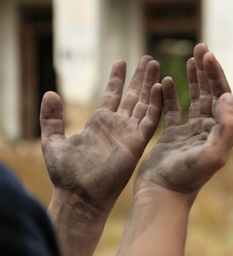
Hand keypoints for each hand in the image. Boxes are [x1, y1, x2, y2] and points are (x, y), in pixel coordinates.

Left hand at [40, 57, 161, 254]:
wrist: (80, 196)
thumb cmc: (66, 174)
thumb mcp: (52, 141)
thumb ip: (51, 118)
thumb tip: (49, 93)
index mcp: (99, 122)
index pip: (112, 95)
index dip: (117, 78)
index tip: (121, 61)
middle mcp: (117, 125)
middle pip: (132, 96)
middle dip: (140, 77)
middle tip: (148, 59)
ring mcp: (129, 133)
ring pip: (143, 103)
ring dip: (150, 84)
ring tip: (155, 64)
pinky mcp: (137, 142)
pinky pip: (150, 119)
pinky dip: (156, 103)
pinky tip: (159, 86)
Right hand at [116, 43, 232, 255]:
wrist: (162, 194)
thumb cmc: (187, 178)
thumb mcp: (214, 154)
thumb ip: (226, 127)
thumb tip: (228, 97)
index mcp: (219, 132)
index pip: (222, 96)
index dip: (217, 75)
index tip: (208, 56)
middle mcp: (207, 130)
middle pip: (209, 93)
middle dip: (206, 71)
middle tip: (200, 48)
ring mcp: (189, 132)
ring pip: (193, 99)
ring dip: (192, 79)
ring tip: (189, 59)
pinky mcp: (172, 136)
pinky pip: (173, 110)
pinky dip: (171, 95)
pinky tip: (167, 81)